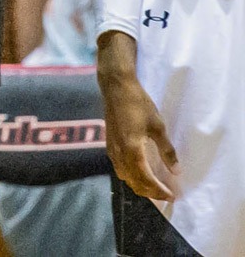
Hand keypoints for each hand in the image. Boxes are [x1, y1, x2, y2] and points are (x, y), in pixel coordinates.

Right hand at [99, 36, 180, 200]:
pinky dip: (129, 175)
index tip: (172, 196)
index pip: (145, 178)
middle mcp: (119, 153)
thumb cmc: (139, 104)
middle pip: (133, 181)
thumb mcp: (158, 126)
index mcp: (132, 149)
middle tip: (165, 195)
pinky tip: (138, 172)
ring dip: (138, 185)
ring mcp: (112, 148)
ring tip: (153, 187)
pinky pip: (118, 167)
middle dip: (149, 192)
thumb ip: (167, 150)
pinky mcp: (109, 143)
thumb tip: (176, 171)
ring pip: (124, 176)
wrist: (115, 88)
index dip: (158, 190)